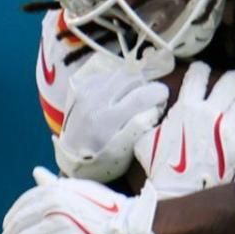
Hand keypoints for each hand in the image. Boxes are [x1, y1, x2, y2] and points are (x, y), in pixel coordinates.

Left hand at [0, 167, 160, 233]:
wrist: (134, 226)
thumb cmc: (108, 208)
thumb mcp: (80, 190)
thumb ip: (55, 184)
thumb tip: (36, 172)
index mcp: (56, 191)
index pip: (22, 206)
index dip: (11, 220)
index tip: (7, 231)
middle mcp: (55, 207)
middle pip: (19, 226)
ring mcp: (61, 227)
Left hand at [53, 50, 170, 182]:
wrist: (70, 157)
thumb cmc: (102, 160)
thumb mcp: (125, 151)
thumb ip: (140, 127)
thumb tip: (156, 106)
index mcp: (107, 120)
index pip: (141, 96)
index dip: (158, 92)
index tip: (164, 95)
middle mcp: (95, 101)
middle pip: (131, 78)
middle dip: (145, 86)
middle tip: (149, 98)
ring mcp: (85, 91)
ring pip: (119, 73)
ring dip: (131, 82)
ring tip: (132, 96)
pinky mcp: (80, 86)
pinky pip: (106, 75)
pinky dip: (116, 82)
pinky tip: (116, 95)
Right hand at [135, 62, 234, 198]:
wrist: (177, 191)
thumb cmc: (161, 167)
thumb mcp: (146, 138)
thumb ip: (151, 120)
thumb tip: (153, 110)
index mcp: (185, 107)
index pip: (198, 75)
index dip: (203, 70)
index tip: (205, 71)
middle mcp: (208, 113)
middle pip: (230, 82)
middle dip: (234, 80)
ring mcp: (226, 128)